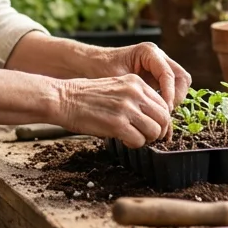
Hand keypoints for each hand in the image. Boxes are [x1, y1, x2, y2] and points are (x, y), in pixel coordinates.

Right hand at [54, 74, 171, 148]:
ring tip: (133, 138)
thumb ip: (135, 98)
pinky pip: (139, 141)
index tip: (155, 128)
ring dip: (146, 139)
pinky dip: (134, 145)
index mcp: (135, 82)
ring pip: (155, 131)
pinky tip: (123, 140)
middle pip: (164, 118)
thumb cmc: (85, 96)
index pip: (163, 104)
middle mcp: (134, 93)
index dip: (162, 120)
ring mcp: (127, 108)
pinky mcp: (117, 124)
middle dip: (159, 131)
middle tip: (148, 137)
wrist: (63, 98)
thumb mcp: (116, 87)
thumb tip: (152, 117)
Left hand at [97, 43, 192, 112]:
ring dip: (174, 101)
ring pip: (180, 84)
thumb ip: (137, 95)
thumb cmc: (101, 70)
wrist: (90, 65)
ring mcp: (159, 66)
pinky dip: (168, 101)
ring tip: (162, 117)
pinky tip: (158, 115)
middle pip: (181, 77)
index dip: (169, 94)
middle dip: (176, 97)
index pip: (168, 74)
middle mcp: (158, 57)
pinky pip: (171, 89)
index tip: (164, 111)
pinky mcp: (157, 76)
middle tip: (165, 115)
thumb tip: (154, 116)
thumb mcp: (118, 82)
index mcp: (148, 52)